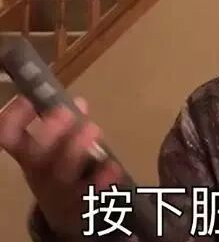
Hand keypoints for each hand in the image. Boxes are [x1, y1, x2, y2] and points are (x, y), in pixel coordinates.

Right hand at [0, 95, 124, 238]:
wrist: (66, 211)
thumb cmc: (61, 167)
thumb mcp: (59, 146)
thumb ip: (70, 123)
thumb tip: (79, 103)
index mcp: (29, 156)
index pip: (10, 138)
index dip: (13, 120)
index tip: (26, 101)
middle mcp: (39, 174)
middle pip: (36, 157)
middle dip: (48, 134)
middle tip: (64, 113)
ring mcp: (58, 191)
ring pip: (61, 175)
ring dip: (75, 151)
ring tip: (93, 129)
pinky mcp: (79, 205)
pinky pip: (89, 194)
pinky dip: (101, 181)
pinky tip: (113, 167)